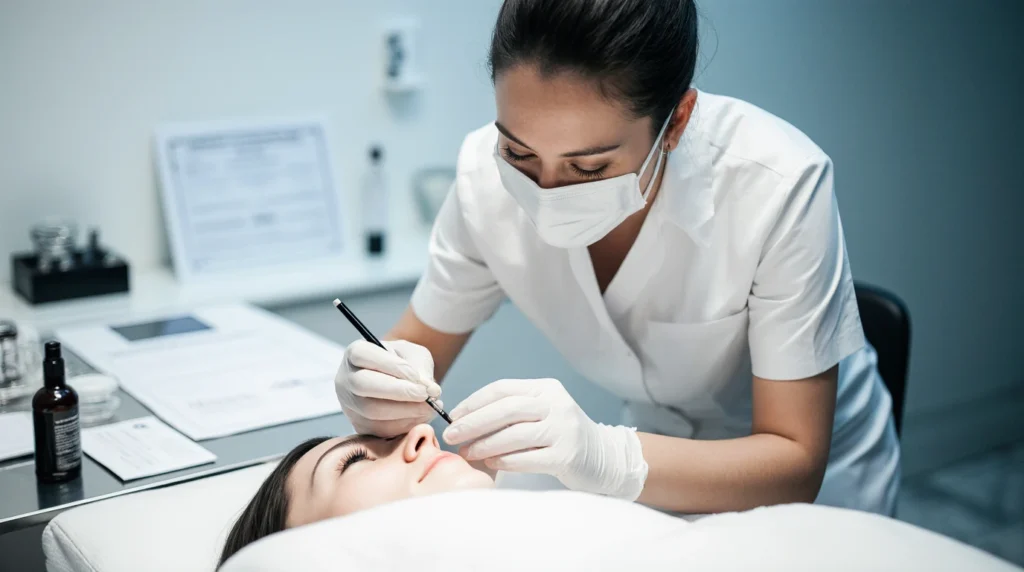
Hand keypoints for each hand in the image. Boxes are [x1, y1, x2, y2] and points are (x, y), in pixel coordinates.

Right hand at [335, 339, 441, 436]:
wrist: (398, 382)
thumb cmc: (404, 363)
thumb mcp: (414, 354)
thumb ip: (421, 367)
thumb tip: (431, 390)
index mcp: (355, 353)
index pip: (364, 355)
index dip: (391, 366)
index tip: (416, 375)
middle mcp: (346, 379)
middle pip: (363, 385)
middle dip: (398, 392)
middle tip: (425, 394)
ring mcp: (349, 404)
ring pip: (372, 411)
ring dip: (406, 411)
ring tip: (430, 406)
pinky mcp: (360, 425)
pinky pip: (380, 429)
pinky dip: (405, 424)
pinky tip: (422, 415)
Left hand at [442, 378, 647, 499]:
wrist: (603, 457)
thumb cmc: (561, 435)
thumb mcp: (542, 412)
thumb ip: (511, 411)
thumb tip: (464, 419)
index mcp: (546, 389)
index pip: (503, 389)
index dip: (474, 402)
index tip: (454, 416)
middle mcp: (556, 404)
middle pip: (507, 409)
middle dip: (474, 422)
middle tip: (452, 435)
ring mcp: (564, 430)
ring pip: (515, 434)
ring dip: (485, 444)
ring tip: (467, 452)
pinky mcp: (567, 456)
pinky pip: (527, 458)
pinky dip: (504, 461)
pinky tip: (490, 463)